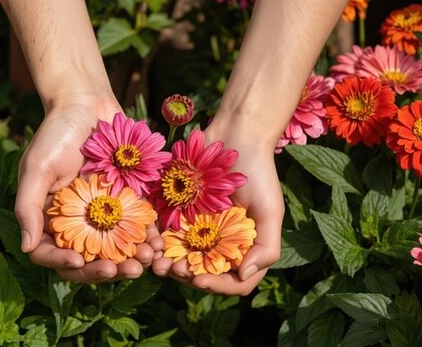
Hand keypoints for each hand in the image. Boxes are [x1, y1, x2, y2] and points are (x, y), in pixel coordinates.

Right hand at [15, 94, 163, 282]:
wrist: (88, 105)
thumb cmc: (56, 132)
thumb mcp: (37, 167)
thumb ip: (28, 206)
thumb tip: (26, 247)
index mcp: (49, 220)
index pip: (51, 254)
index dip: (63, 263)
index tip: (79, 261)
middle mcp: (76, 224)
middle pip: (87, 261)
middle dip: (105, 270)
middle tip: (125, 270)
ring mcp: (104, 216)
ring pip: (116, 250)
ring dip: (132, 260)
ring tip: (148, 260)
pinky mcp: (128, 205)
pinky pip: (138, 229)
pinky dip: (149, 239)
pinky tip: (159, 243)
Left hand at [152, 118, 282, 294]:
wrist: (235, 135)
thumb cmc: (258, 172)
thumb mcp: (271, 210)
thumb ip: (266, 247)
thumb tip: (244, 275)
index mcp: (245, 248)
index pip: (234, 282)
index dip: (217, 286)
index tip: (200, 279)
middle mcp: (221, 243)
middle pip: (204, 274)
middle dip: (187, 276)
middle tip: (172, 269)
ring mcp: (199, 230)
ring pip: (181, 259)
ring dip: (168, 265)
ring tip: (157, 261)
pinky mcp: (178, 214)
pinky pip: (165, 235)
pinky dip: (157, 242)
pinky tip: (150, 241)